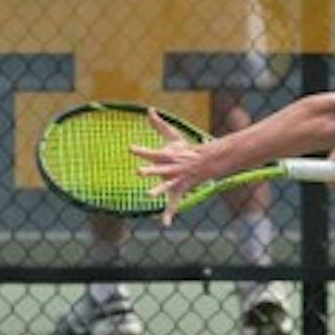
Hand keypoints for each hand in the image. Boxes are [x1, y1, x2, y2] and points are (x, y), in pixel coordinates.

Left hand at [129, 111, 210, 225]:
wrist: (205, 162)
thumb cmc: (184, 149)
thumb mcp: (172, 135)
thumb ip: (158, 125)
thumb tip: (149, 110)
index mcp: (166, 156)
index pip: (151, 153)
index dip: (140, 151)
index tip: (129, 148)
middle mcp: (170, 168)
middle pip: (158, 170)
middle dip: (149, 171)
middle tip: (138, 171)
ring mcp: (175, 181)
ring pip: (165, 187)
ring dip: (157, 191)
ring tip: (148, 195)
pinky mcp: (178, 191)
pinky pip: (173, 204)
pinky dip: (169, 214)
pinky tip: (164, 224)